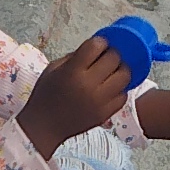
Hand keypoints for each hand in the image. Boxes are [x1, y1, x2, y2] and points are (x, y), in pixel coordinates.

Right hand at [16, 41, 136, 153]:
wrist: (44, 126)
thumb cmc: (46, 95)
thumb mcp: (53, 69)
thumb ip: (76, 57)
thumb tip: (97, 48)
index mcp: (72, 71)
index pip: (96, 46)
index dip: (100, 43)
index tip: (98, 46)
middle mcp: (88, 85)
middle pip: (114, 59)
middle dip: (112, 54)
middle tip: (106, 58)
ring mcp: (99, 101)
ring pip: (125, 76)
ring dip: (120, 70)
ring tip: (112, 72)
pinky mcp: (105, 114)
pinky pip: (123, 96)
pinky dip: (119, 90)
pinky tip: (110, 89)